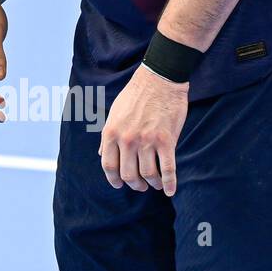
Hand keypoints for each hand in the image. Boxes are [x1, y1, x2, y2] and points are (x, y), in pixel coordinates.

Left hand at [98, 64, 188, 194]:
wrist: (159, 80)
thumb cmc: (135, 95)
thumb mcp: (114, 114)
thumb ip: (108, 136)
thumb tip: (101, 154)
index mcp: (111, 133)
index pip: (108, 166)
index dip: (113, 179)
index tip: (119, 184)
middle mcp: (127, 139)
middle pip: (128, 175)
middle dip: (134, 184)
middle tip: (140, 185)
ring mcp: (147, 141)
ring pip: (148, 175)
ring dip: (151, 184)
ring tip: (154, 184)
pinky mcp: (166, 141)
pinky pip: (167, 170)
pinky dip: (169, 184)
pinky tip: (170, 190)